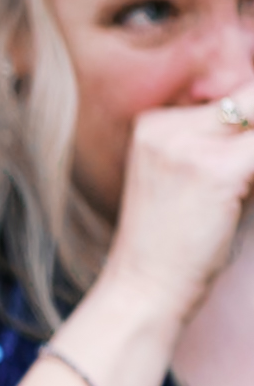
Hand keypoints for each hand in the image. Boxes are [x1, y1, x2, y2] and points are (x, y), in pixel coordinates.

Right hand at [104, 83, 253, 327]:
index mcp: (153, 123)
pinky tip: (247, 200)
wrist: (143, 291)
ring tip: (242, 191)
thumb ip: (221, 145)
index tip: (241, 169)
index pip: (231, 95)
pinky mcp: (217, 169)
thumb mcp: (185, 180)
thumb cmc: (170, 246)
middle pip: (250, 100)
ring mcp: (188, 144)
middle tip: (243, 181)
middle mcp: (166, 125)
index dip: (249, 124)